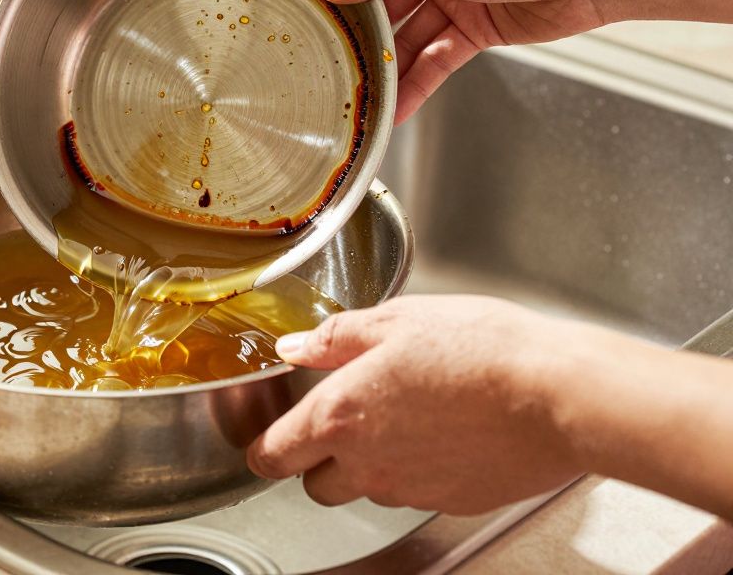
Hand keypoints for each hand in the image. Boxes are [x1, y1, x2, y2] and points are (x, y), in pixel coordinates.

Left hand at [246, 295, 612, 513]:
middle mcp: (368, 463)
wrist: (556, 395)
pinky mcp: (451, 501)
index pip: (273, 456)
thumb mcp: (396, 320)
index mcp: (340, 415)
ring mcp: (410, 489)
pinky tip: (446, 433)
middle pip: (316, 485)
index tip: (269, 439)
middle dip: (320, 460)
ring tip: (410, 415)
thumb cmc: (481, 350)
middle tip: (345, 422)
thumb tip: (296, 345)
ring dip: (373, 463)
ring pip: (369, 489)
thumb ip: (335, 338)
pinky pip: (417, 492)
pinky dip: (420, 470)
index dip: (265, 448)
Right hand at [320, 0, 609, 122]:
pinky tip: (396, 105)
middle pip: (380, 1)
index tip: (307, 9)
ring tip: (362, 94)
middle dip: (360, 34)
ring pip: (407, 37)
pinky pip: (434, 59)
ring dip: (388, 66)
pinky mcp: (472, 29)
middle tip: (330, 62)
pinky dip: (417, 82)